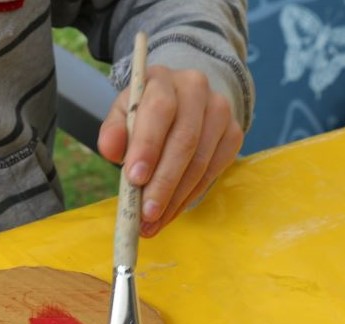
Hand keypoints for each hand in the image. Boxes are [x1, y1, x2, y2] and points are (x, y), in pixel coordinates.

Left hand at [97, 66, 243, 236]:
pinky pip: (213, 171)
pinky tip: (170, 212)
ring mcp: (220, 111)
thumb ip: (113, 131)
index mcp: (163, 80)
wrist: (180, 100)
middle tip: (145, 214)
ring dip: (175, 197)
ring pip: (201, 161)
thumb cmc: (144, 113)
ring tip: (153, 222)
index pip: (159, 110)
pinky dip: (189, 196)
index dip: (147, 146)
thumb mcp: (123, 115)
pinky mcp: (234, 133)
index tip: (134, 179)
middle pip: (184, 140)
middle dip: (163, 183)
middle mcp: (197, 90)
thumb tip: (110, 151)